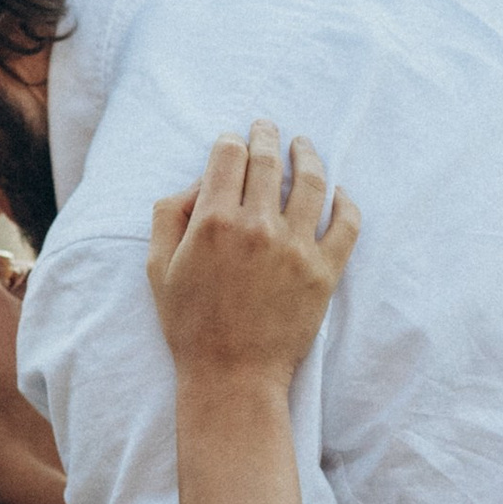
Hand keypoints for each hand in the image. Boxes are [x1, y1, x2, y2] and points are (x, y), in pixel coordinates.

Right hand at [146, 123, 358, 387]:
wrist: (232, 376)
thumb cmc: (189, 325)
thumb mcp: (156, 268)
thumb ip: (169, 215)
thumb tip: (199, 183)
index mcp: (213, 221)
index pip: (229, 155)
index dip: (230, 141)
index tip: (233, 142)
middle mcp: (258, 226)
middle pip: (268, 160)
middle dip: (266, 136)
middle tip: (267, 127)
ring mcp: (296, 247)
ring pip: (311, 181)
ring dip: (307, 155)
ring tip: (302, 146)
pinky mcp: (324, 271)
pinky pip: (346, 224)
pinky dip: (345, 202)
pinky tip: (338, 192)